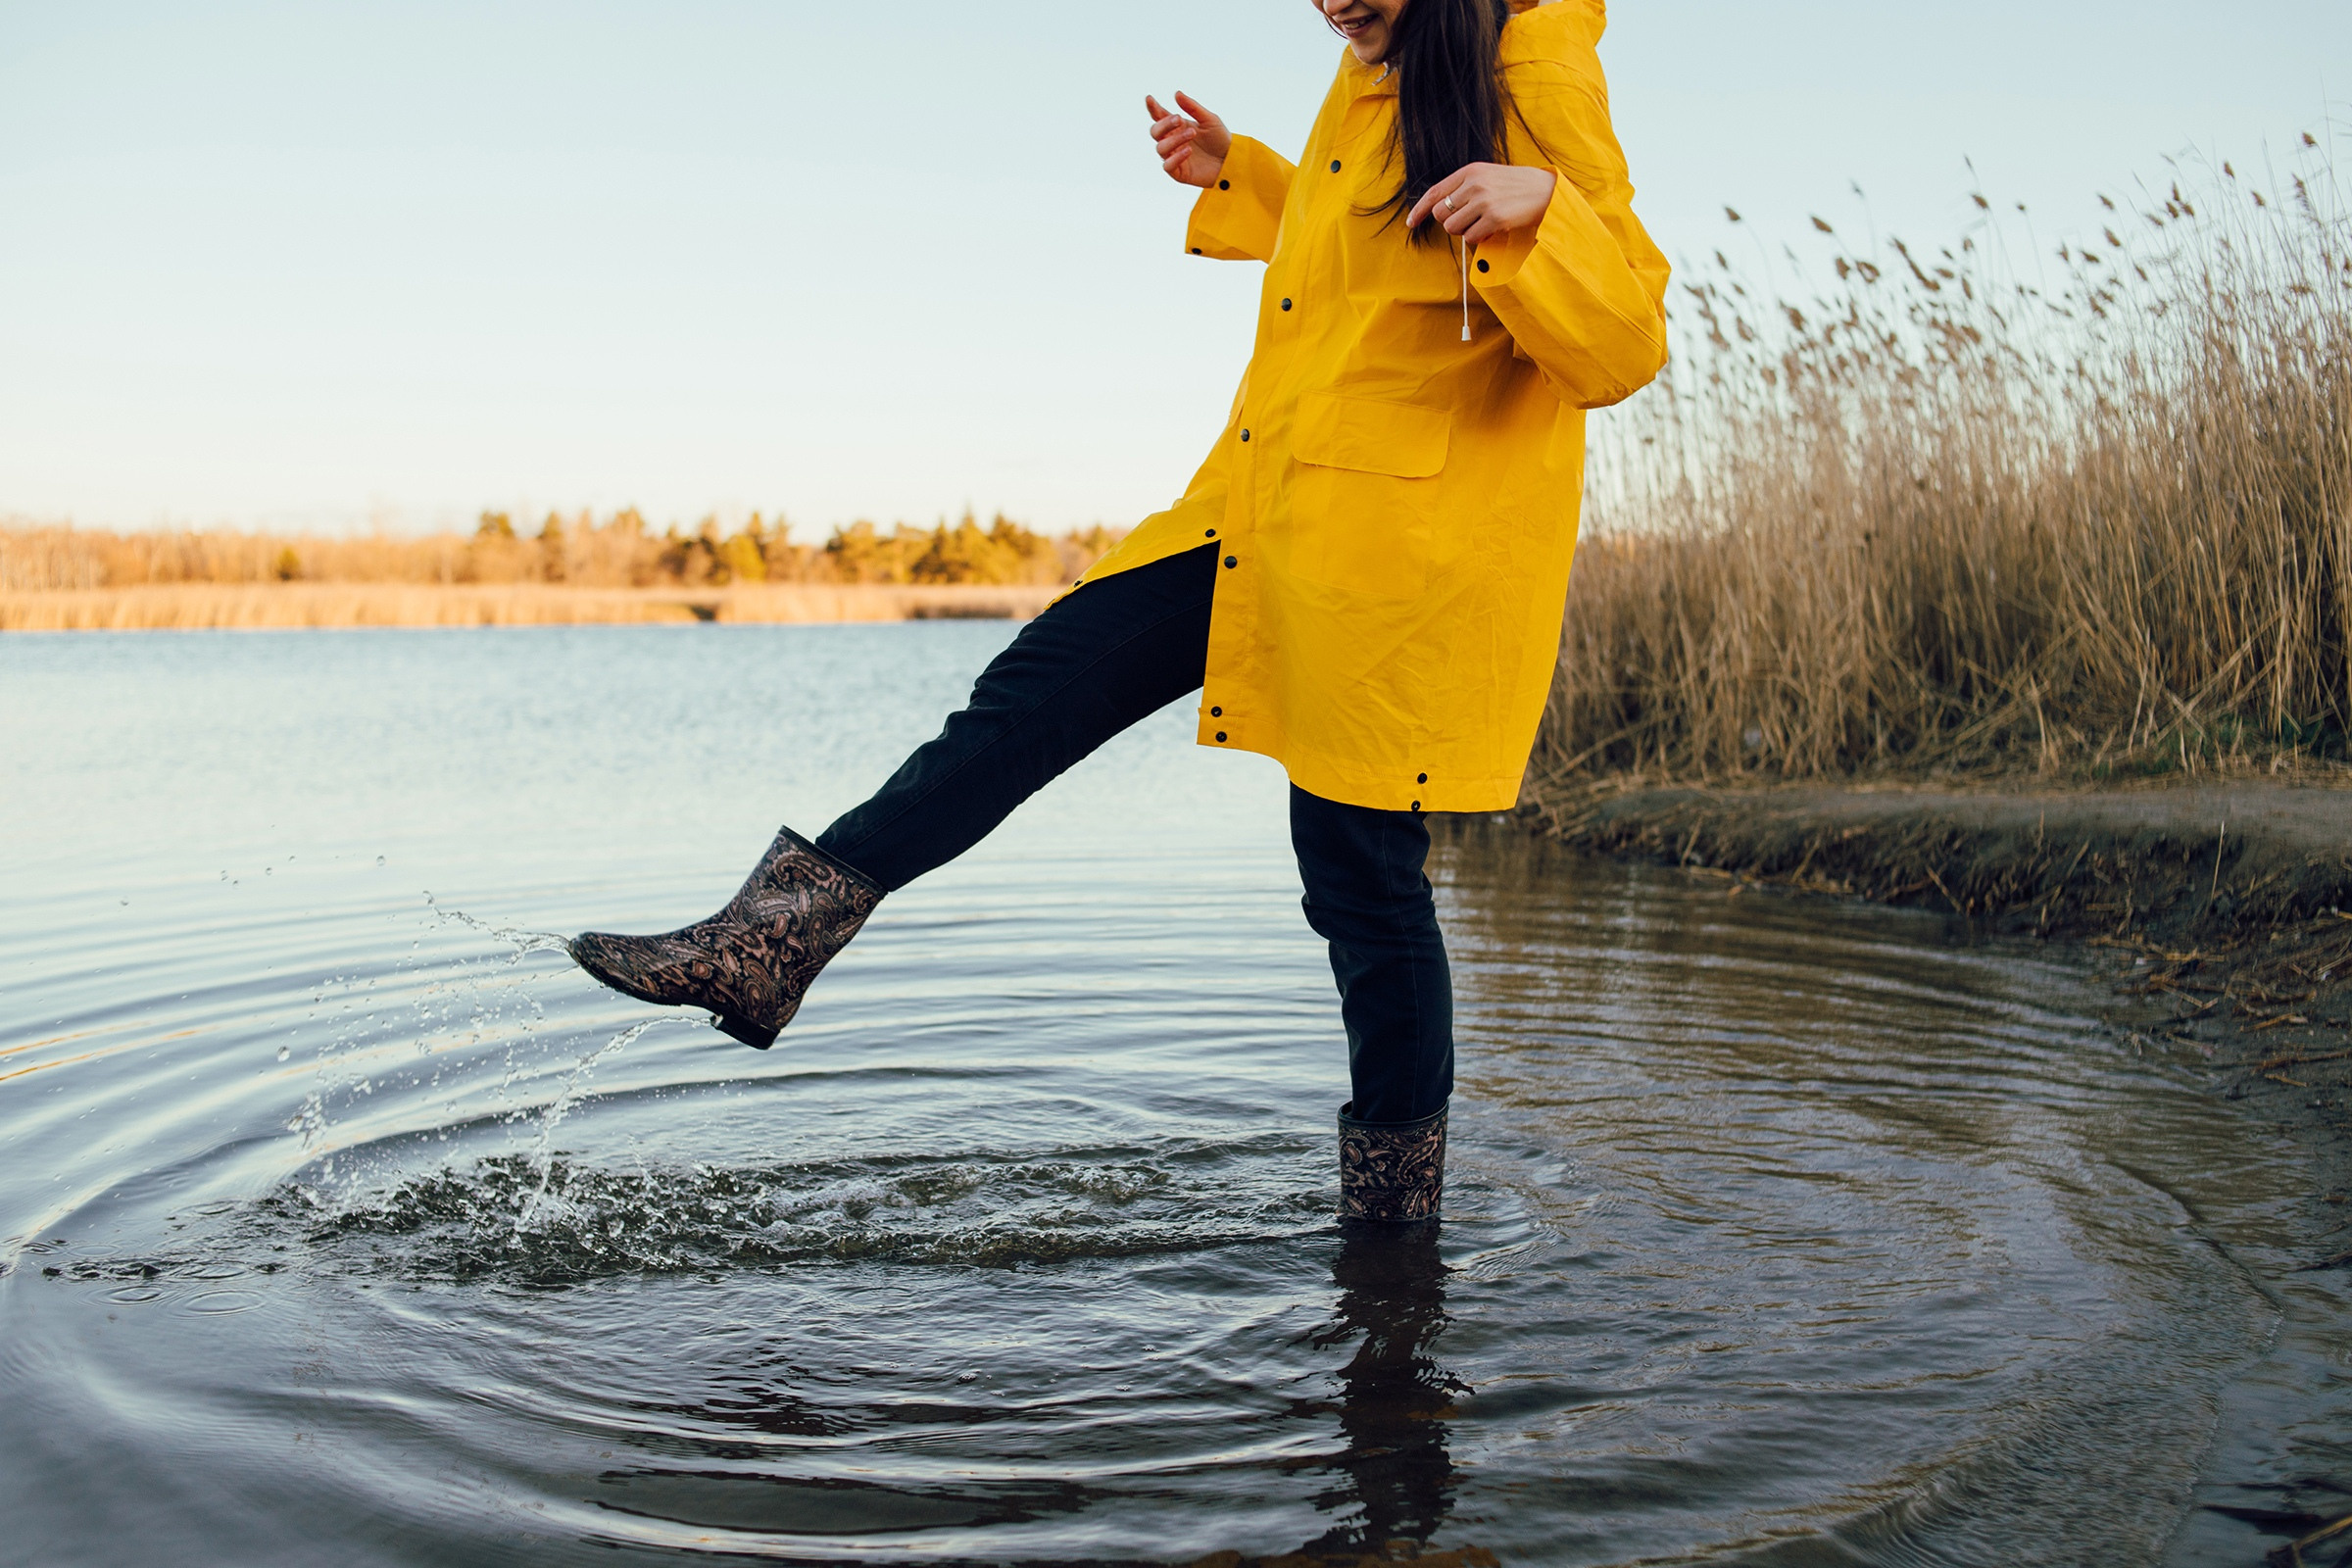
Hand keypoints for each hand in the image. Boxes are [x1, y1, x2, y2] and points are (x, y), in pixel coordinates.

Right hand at [1144, 92, 1231, 189]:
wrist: (1232, 160)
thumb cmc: (1220, 139)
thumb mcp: (1209, 119)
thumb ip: (1192, 107)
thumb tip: (1177, 93)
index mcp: (1178, 127)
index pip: (1159, 117)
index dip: (1153, 108)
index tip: (1149, 98)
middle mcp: (1173, 141)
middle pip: (1155, 132)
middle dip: (1164, 124)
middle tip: (1179, 119)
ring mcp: (1174, 157)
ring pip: (1161, 148)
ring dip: (1175, 139)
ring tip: (1192, 133)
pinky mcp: (1179, 173)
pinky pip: (1168, 166)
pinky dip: (1176, 157)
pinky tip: (1189, 151)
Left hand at [1406, 163, 1557, 244]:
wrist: (1546, 191)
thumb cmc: (1515, 186)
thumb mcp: (1487, 176)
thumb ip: (1464, 187)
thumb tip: (1438, 208)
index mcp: (1470, 171)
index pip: (1435, 193)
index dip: (1419, 210)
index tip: (1411, 223)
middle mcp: (1474, 184)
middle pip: (1440, 215)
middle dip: (1451, 222)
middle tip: (1470, 220)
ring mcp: (1484, 201)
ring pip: (1453, 228)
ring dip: (1465, 232)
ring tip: (1483, 223)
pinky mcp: (1494, 218)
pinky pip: (1471, 238)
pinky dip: (1479, 239)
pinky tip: (1492, 230)